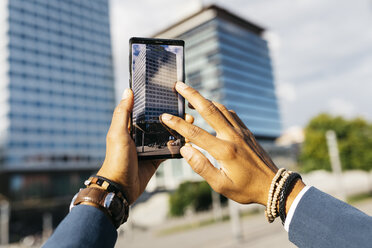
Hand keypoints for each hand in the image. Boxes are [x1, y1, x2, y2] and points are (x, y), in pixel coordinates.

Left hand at [97, 88, 193, 204]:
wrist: (121, 187)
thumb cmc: (116, 158)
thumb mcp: (118, 133)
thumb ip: (122, 112)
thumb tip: (128, 90)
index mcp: (130, 126)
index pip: (144, 109)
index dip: (155, 101)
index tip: (169, 93)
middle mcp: (140, 134)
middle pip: (159, 121)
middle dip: (172, 114)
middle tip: (186, 108)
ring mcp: (149, 146)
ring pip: (167, 134)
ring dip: (178, 128)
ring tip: (191, 121)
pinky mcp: (157, 158)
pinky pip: (170, 148)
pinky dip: (179, 144)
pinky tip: (189, 138)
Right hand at [161, 82, 304, 207]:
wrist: (273, 185)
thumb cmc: (245, 188)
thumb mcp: (221, 185)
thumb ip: (201, 166)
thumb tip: (185, 149)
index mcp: (224, 150)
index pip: (195, 133)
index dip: (178, 124)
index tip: (165, 116)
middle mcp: (232, 136)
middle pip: (209, 110)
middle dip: (192, 95)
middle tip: (179, 85)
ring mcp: (241, 132)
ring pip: (221, 108)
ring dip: (205, 100)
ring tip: (191, 97)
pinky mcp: (246, 131)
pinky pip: (230, 114)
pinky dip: (218, 108)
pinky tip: (212, 109)